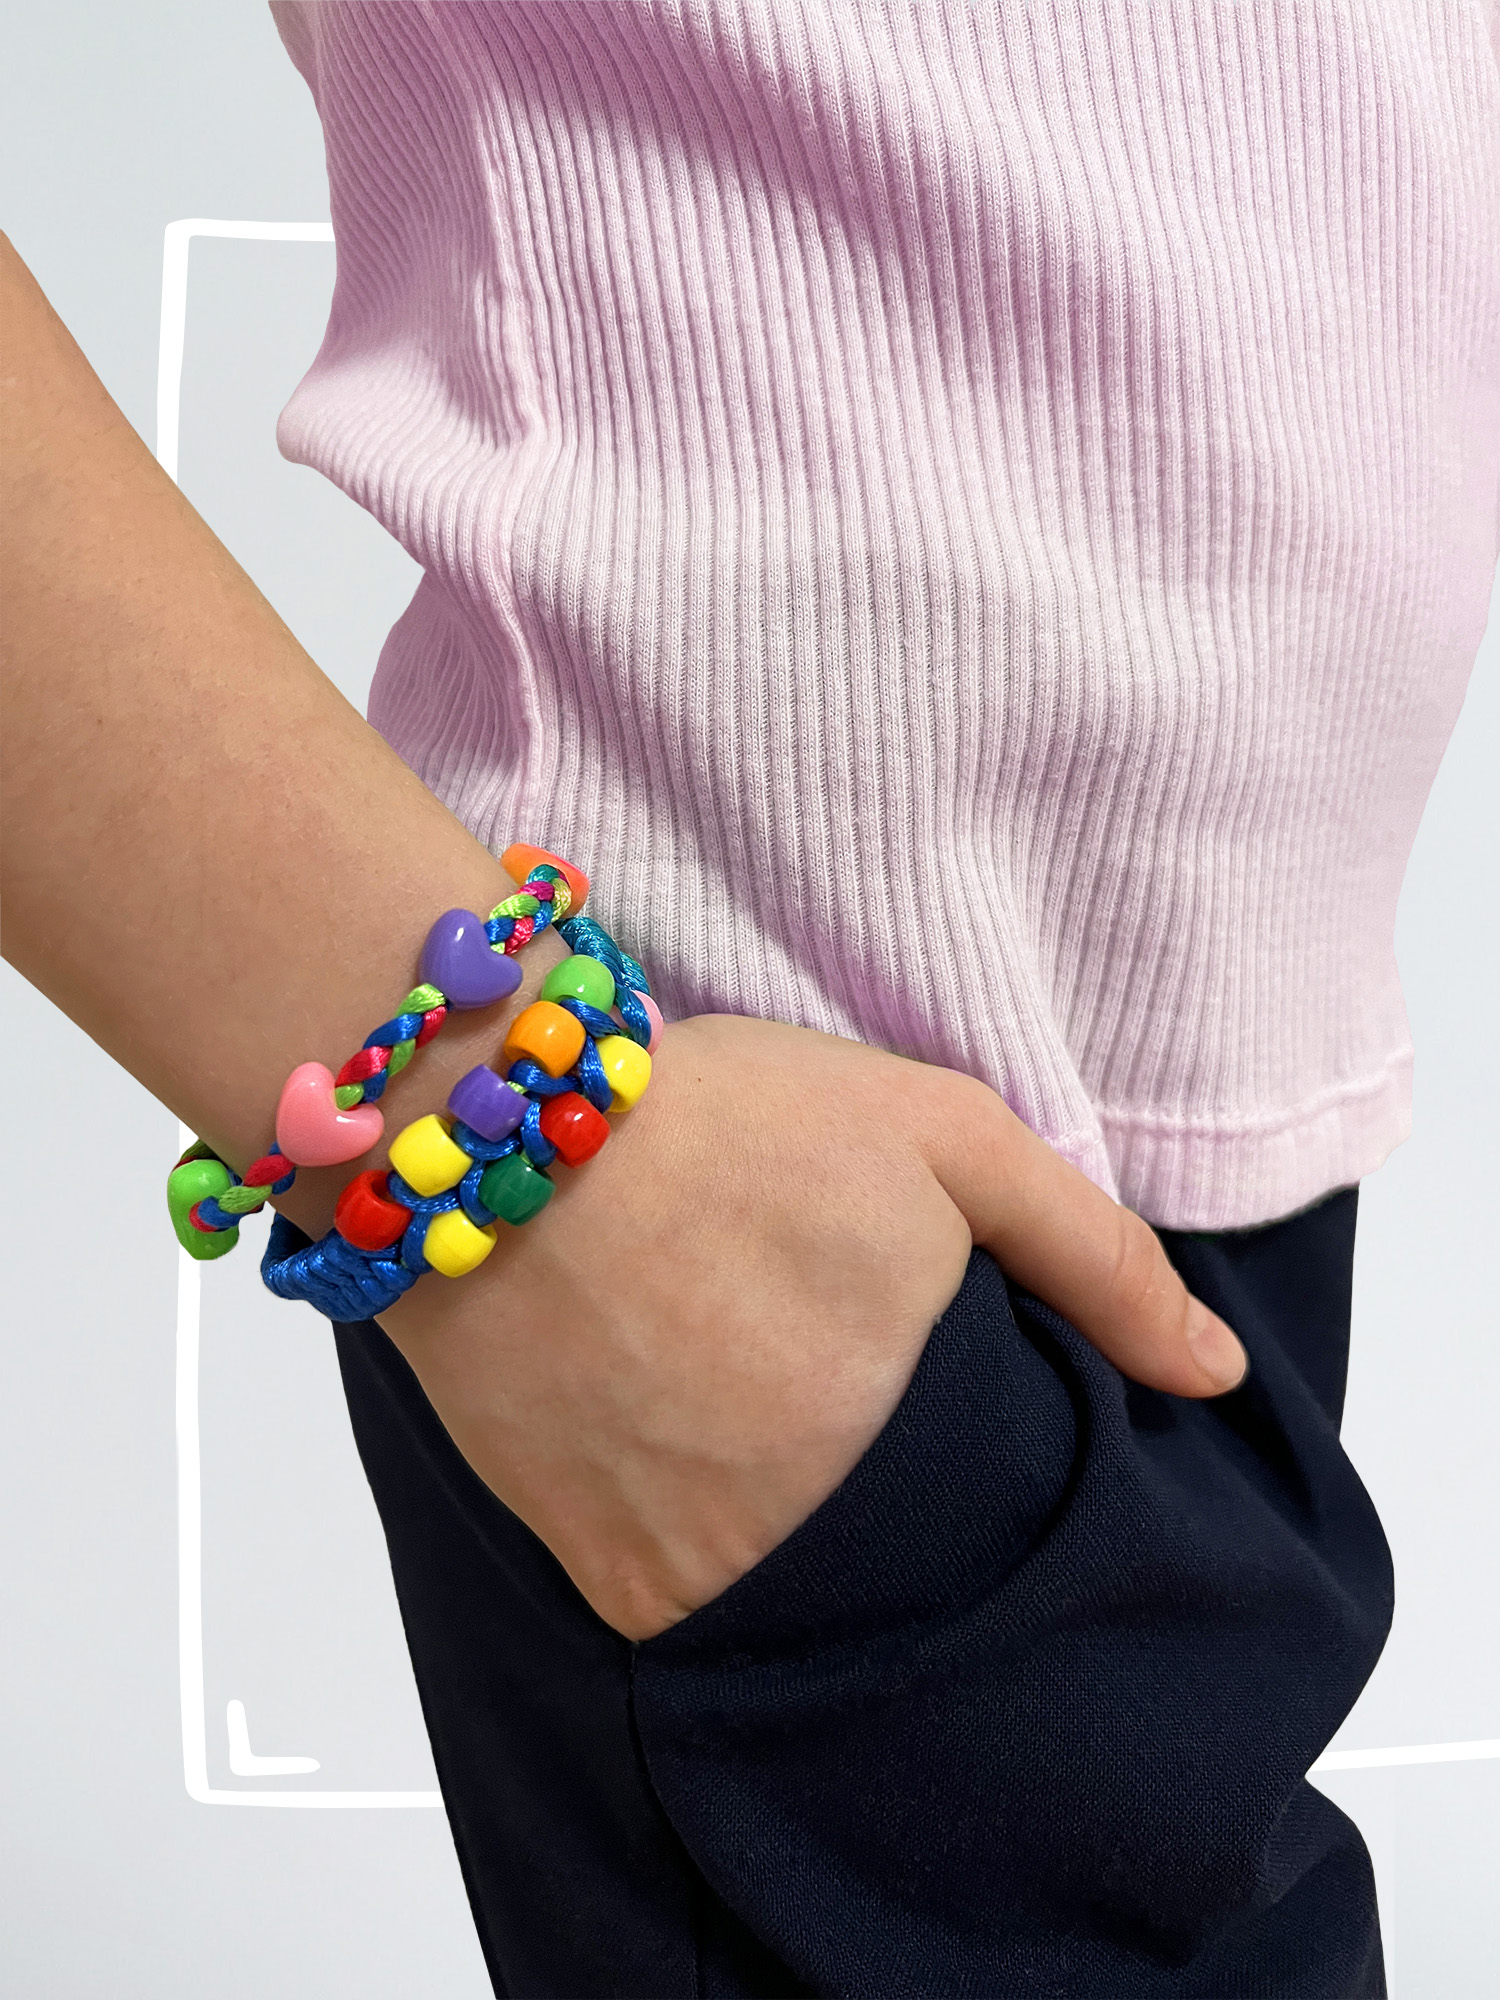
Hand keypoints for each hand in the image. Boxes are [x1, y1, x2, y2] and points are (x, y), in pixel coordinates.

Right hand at [377, 1015, 1247, 1640]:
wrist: (488, 1135)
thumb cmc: (727, 1120)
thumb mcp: (946, 1137)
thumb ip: (1096, 1256)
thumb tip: (1216, 1374)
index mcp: (911, 1434)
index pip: (1009, 1513)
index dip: (984, 1452)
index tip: (939, 1392)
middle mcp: (808, 1530)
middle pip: (904, 1558)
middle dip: (887, 1484)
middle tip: (826, 1377)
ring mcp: (693, 1568)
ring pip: (800, 1588)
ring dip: (794, 1517)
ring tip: (752, 1403)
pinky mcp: (596, 1575)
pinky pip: (690, 1598)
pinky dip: (706, 1534)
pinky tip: (683, 1430)